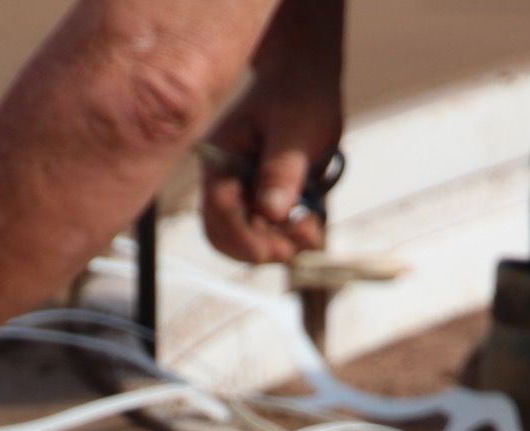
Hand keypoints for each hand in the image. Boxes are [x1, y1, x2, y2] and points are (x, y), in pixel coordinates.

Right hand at [200, 76, 341, 264]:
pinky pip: (262, 229)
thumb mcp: (296, 132)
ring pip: (244, 236)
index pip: (219, 211)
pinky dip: (285, 235)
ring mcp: (238, 189)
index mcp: (221, 157)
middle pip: (224, 233)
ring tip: (310, 231)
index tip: (280, 252)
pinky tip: (308, 225)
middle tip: (297, 247)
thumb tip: (271, 212)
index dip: (246, 238)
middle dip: (259, 247)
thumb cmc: (300, 96)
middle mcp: (222, 177)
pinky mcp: (255, 196)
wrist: (304, 79)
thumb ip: (282, 170)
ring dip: (277, 243)